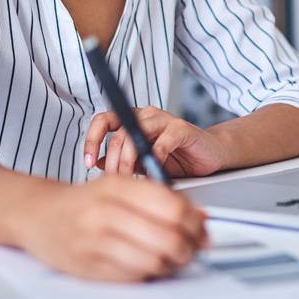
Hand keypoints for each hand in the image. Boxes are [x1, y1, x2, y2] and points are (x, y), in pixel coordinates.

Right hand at [17, 176, 208, 281]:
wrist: (36, 213)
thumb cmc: (83, 201)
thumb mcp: (117, 186)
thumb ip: (158, 197)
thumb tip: (200, 216)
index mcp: (116, 185)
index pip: (172, 206)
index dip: (196, 223)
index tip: (203, 230)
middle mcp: (104, 211)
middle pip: (168, 237)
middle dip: (189, 248)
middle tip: (193, 249)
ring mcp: (94, 240)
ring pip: (154, 260)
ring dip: (172, 264)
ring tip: (172, 259)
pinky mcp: (87, 266)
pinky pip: (133, 276)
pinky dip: (149, 274)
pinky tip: (148, 265)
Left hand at [83, 107, 228, 177]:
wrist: (210, 155)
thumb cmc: (178, 158)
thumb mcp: (143, 162)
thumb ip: (122, 160)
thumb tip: (97, 163)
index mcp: (133, 120)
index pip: (103, 121)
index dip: (92, 140)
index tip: (87, 163)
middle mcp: (146, 116)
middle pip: (117, 132)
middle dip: (112, 161)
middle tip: (114, 182)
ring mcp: (163, 120)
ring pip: (135, 135)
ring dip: (129, 161)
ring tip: (130, 180)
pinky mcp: (180, 129)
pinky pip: (161, 144)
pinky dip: (154, 163)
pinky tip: (153, 178)